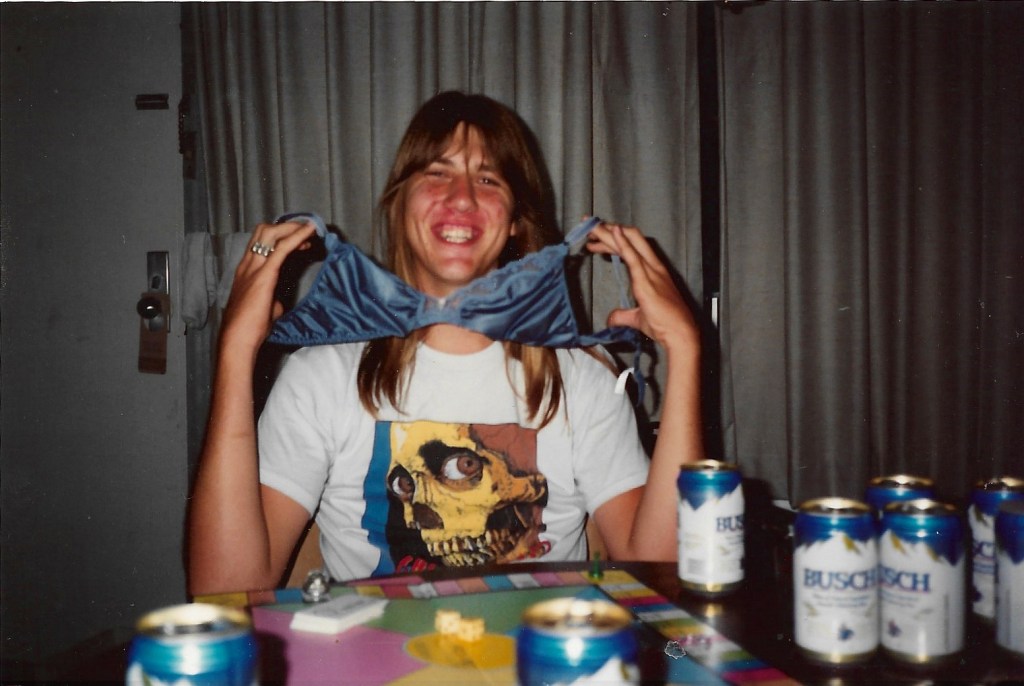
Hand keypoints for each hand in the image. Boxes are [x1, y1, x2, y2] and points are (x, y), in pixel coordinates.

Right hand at [220, 219, 317, 351]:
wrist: (237, 338)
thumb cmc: (249, 327)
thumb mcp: (264, 307)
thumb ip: (272, 298)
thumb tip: (280, 300)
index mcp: (246, 270)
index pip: (262, 242)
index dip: (282, 236)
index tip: (301, 242)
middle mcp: (248, 264)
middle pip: (265, 231)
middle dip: (287, 227)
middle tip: (308, 233)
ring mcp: (254, 267)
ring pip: (271, 233)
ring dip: (292, 229)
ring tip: (311, 231)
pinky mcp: (264, 274)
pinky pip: (282, 248)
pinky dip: (297, 236)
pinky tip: (309, 231)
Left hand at [586, 221, 699, 353]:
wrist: (680, 334)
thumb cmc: (666, 325)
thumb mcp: (638, 318)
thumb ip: (623, 315)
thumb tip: (611, 318)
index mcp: (654, 271)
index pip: (632, 247)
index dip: (614, 240)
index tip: (597, 240)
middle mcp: (653, 267)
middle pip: (630, 239)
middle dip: (608, 230)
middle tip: (589, 226)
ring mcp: (651, 271)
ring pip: (628, 242)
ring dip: (607, 233)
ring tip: (590, 228)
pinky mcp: (646, 280)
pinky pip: (633, 256)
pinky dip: (622, 242)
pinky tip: (613, 232)